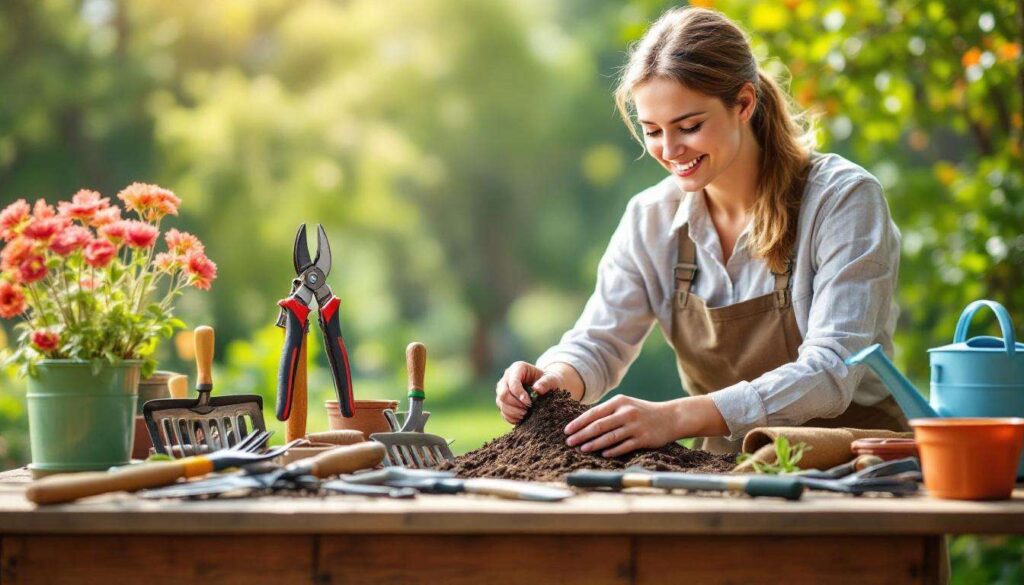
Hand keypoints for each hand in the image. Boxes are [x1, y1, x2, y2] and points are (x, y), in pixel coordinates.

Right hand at [494, 361, 575, 423]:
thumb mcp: (552, 379)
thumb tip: (537, 389)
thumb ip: (546, 383)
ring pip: (501, 403)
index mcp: (517, 368)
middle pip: (503, 394)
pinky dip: (511, 417)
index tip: (530, 404)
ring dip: (513, 412)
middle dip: (515, 405)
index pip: (512, 383)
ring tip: (526, 414)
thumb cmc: (549, 380)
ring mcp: (503, 389)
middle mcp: (507, 377)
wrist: (547, 386)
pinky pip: (502, 411)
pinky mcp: (503, 401)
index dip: (519, 395)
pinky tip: (522, 418)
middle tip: (528, 410)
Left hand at [564, 395, 683, 457]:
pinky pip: (624, 446)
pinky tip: (602, 454)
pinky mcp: (643, 438)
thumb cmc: (642, 412)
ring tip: (581, 449)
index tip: (567, 430)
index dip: (579, 422)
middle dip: (581, 434)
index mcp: (619, 402)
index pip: (594, 413)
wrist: (670, 417)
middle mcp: (626, 412)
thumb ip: (608, 412)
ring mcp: (635, 426)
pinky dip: (612, 450)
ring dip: (593, 444)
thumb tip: (584, 422)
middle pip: (599, 425)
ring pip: (609, 437)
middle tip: (569, 442)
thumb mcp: (625, 405)